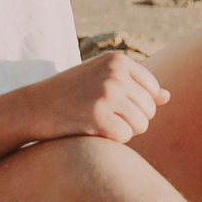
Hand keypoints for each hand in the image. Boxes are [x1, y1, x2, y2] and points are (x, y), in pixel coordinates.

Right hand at [16, 52, 169, 143]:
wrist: (34, 106)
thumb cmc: (71, 94)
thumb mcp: (103, 80)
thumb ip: (135, 85)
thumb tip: (168, 96)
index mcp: (118, 60)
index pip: (153, 90)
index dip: (137, 104)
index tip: (114, 106)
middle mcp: (115, 73)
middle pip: (149, 109)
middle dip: (132, 120)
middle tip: (104, 117)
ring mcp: (107, 93)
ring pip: (141, 125)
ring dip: (124, 131)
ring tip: (99, 124)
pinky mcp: (98, 116)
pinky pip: (125, 137)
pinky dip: (112, 140)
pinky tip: (93, 131)